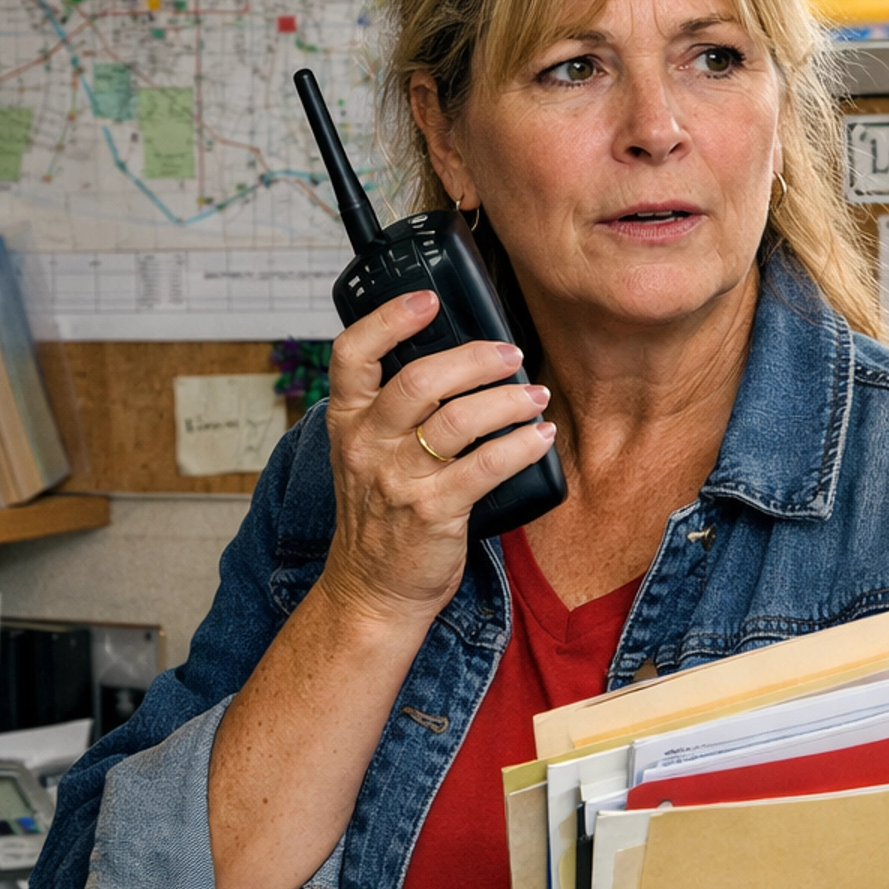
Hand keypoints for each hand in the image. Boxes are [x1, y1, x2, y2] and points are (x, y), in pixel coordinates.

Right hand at [319, 291, 556, 632]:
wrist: (371, 589)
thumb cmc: (379, 515)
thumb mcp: (366, 453)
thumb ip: (394, 410)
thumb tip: (457, 360)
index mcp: (348, 421)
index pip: (352, 354)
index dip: (389, 319)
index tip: (427, 299)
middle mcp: (368, 446)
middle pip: (419, 380)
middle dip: (474, 358)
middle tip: (511, 353)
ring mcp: (399, 480)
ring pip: (458, 421)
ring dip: (508, 400)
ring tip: (536, 395)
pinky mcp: (434, 513)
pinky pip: (485, 467)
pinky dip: (521, 446)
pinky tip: (541, 437)